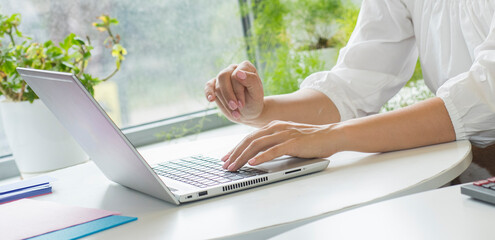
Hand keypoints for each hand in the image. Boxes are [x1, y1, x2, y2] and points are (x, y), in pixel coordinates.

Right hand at [204, 61, 263, 123]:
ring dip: (224, 101)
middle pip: (223, 77)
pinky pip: (208, 86)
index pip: (235, 75)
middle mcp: (233, 69)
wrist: (249, 112)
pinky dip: (208, 92)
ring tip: (234, 113)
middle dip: (228, 94)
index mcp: (245, 67)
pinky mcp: (215, 85)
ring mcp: (223, 77)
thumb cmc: (254, 101)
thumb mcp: (257, 93)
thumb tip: (238, 73)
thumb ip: (251, 80)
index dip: (237, 90)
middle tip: (234, 107)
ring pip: (217, 86)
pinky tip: (211, 99)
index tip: (241, 104)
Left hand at [221, 120, 341, 170]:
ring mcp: (284, 134)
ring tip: (235, 166)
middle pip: (249, 140)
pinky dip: (261, 157)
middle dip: (235, 153)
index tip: (226, 158)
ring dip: (243, 157)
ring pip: (257, 145)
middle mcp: (276, 128)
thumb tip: (258, 155)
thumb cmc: (311, 140)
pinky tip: (253, 163)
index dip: (236, 148)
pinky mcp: (293, 143)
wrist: (331, 135)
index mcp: (273, 126)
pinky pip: (274, 150)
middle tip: (225, 165)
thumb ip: (274, 143)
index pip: (249, 137)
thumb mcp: (288, 139)